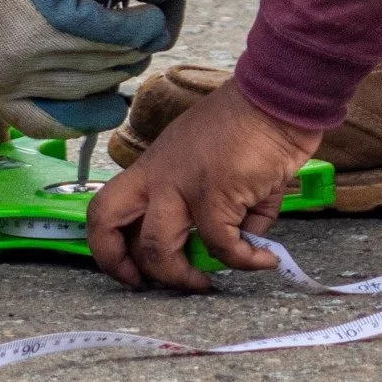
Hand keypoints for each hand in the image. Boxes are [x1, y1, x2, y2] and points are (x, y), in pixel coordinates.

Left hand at [0, 0, 175, 140]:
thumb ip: (11, 63)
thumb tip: (62, 67)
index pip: (46, 122)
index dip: (84, 119)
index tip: (109, 107)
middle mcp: (9, 80)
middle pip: (82, 89)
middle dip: (116, 74)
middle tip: (135, 55)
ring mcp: (30, 53)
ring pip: (100, 60)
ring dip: (133, 48)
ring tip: (149, 32)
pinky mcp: (48, 18)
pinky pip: (106, 31)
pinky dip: (133, 25)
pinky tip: (149, 17)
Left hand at [85, 79, 320, 292]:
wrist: (276, 98)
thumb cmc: (250, 126)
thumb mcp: (213, 164)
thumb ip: (210, 206)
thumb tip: (229, 248)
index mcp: (154, 165)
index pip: (107, 205)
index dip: (109, 247)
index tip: (133, 270)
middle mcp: (158, 173)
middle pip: (105, 221)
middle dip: (117, 263)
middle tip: (147, 284)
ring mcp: (180, 183)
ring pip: (155, 248)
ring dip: (181, 278)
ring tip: (206, 283)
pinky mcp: (212, 194)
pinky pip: (222, 247)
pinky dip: (246, 261)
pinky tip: (263, 259)